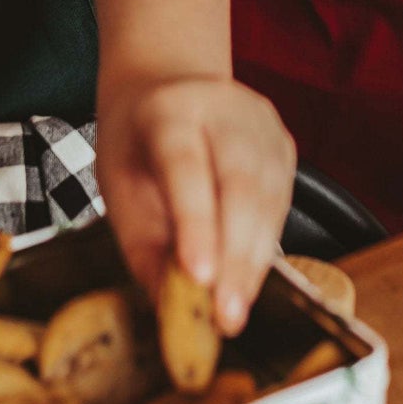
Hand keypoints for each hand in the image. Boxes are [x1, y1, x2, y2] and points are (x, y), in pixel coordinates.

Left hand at [95, 75, 295, 335]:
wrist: (167, 88)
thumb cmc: (138, 144)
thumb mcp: (118, 188)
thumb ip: (143, 246)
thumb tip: (173, 311)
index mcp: (169, 110)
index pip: (185, 164)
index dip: (194, 221)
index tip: (198, 278)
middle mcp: (224, 108)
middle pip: (239, 182)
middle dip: (235, 256)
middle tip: (225, 315)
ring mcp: (262, 124)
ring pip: (268, 197)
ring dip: (253, 261)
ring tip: (234, 309)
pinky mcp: (284, 146)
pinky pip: (282, 204)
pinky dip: (264, 248)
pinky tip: (247, 280)